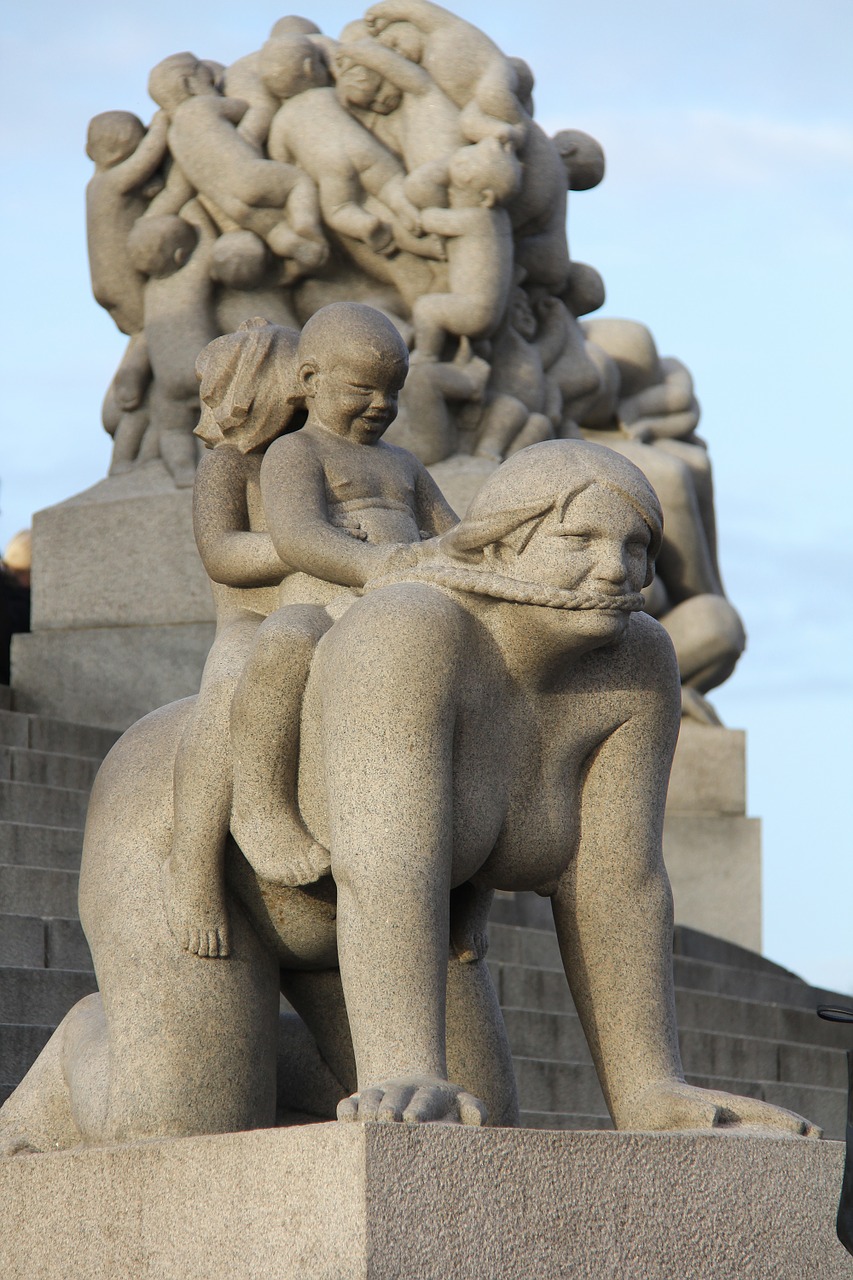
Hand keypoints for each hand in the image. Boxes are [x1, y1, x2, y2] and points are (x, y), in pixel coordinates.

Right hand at [337, 1075, 487, 1124]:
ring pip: (367, 1099)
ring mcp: (377, 1096)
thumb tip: (477, 1117)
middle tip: (388, 1122)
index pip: (423, 1101)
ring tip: (366, 1126)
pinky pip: (346, 1105)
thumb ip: (474, 1109)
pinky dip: (345, 1114)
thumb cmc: (442, 1106)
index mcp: (428, 1094)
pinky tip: (346, 1126)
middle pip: (392, 1098)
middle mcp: (400, 1092)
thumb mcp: (462, 1103)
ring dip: (367, 1112)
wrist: (412, 1087)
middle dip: (390, 1110)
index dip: (418, 1109)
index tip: (413, 1119)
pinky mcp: (356, 1102)